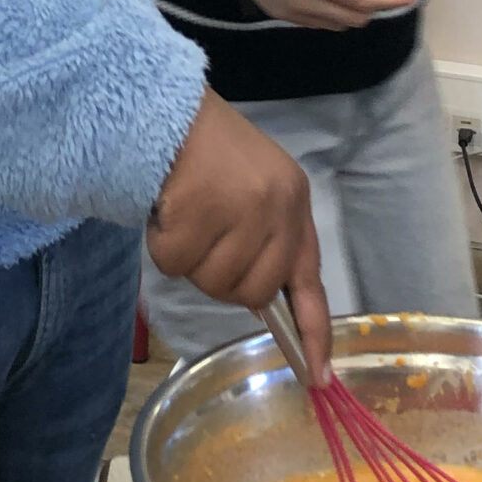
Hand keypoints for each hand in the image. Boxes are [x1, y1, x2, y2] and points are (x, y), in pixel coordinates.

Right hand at [147, 91, 331, 380]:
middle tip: (203, 236)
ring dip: (189, 258)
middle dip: (221, 278)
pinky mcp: (201, 209)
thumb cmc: (208, 153)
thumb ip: (265, 242)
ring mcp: (241, 208)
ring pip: (211, 282)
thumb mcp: (255, 190)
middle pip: (251, 292)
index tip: (318, 375)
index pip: (310, 281)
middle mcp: (277, 207)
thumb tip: (260, 304)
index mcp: (294, 204)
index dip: (314, 333)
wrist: (166, 106)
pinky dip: (163, 245)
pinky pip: (176, 264)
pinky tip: (167, 209)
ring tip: (185, 212)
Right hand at [221, 0, 416, 29]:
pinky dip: (333, 11)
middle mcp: (305, 3)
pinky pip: (318, 22)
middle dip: (372, 4)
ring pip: (337, 24)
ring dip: (352, 9)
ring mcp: (292, 13)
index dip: (388, 1)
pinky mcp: (282, 15)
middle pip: (354, 18)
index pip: (362, 0)